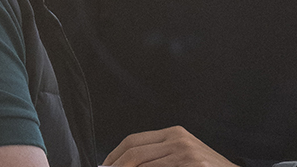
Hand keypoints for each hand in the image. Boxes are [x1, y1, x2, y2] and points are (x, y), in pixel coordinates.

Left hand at [103, 126, 237, 166]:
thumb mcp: (182, 156)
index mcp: (174, 133)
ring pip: (141, 163)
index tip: (105, 166)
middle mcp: (178, 139)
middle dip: (115, 166)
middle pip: (133, 150)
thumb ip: (157, 157)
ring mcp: (185, 152)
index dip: (114, 154)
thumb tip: (124, 164)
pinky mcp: (191, 164)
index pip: (133, 140)